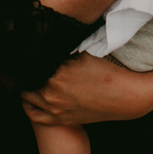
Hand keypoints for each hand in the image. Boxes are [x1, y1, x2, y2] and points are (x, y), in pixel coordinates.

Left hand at [20, 54, 152, 125]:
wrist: (127, 98)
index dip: (29, 52)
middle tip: (27, 58)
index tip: (27, 47)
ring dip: (26, 82)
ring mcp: (55, 107)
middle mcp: (53, 91)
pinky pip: (33, 114)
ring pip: (25, 94)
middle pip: (26, 75)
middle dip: (28, 66)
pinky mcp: (60, 119)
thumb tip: (46, 34)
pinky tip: (29, 95)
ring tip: (29, 73)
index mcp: (59, 71)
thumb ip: (64, 46)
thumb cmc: (109, 71)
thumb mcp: (86, 52)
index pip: (32, 60)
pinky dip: (28, 104)